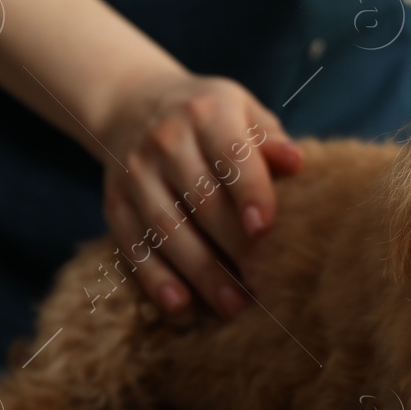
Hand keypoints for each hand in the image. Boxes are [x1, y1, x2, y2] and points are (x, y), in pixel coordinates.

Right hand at [100, 73, 303, 316]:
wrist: (131, 104)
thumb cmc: (207, 116)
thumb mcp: (241, 110)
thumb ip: (269, 138)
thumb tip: (296, 162)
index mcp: (205, 113)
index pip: (231, 155)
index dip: (249, 192)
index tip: (265, 229)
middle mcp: (165, 141)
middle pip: (202, 200)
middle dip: (234, 246)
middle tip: (267, 283)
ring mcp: (135, 174)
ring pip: (168, 229)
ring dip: (201, 272)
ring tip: (234, 305)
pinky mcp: (115, 204)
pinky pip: (133, 246)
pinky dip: (155, 278)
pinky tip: (181, 305)